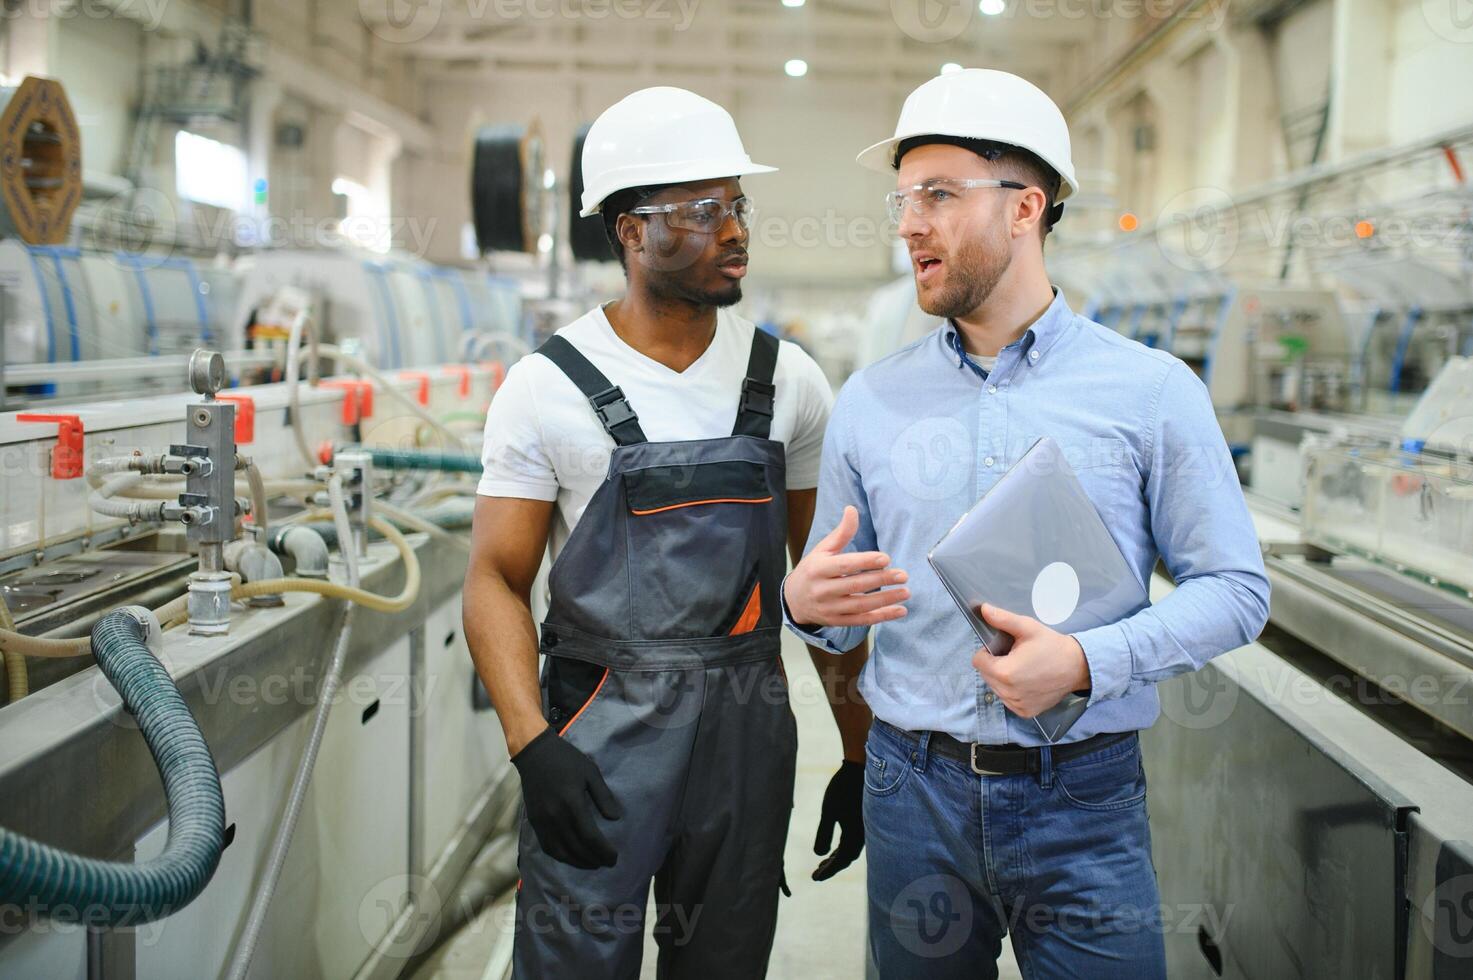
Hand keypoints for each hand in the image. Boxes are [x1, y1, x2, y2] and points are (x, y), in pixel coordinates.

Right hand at [511, 727, 623, 868]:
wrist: (535, 754)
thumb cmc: (566, 761)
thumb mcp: (591, 773)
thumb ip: (603, 796)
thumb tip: (615, 818)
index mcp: (572, 803)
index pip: (590, 837)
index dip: (603, 851)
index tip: (614, 857)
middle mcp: (556, 816)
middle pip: (577, 848)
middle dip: (594, 859)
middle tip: (608, 863)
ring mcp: (543, 821)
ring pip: (562, 851)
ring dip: (578, 862)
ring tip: (593, 864)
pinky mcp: (535, 822)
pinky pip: (548, 846)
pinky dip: (561, 856)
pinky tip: (571, 857)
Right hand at [785, 506, 908, 627]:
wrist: (793, 599)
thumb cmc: (813, 569)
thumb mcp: (823, 549)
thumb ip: (841, 533)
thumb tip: (852, 509)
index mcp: (818, 569)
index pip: (844, 565)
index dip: (866, 562)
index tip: (886, 558)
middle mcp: (822, 590)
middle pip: (855, 585)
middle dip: (881, 580)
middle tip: (903, 575)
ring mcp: (830, 608)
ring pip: (861, 605)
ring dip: (885, 599)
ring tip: (905, 592)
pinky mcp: (837, 621)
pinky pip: (862, 620)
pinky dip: (882, 617)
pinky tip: (900, 610)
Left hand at [812, 760, 864, 880]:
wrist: (860, 768)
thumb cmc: (843, 789)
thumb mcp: (829, 811)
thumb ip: (824, 833)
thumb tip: (819, 854)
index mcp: (855, 836)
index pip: (841, 861)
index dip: (828, 871)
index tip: (814, 878)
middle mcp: (864, 835)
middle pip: (846, 858)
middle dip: (831, 867)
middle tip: (816, 874)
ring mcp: (865, 828)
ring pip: (850, 850)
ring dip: (836, 857)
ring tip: (822, 863)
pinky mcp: (864, 820)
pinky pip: (853, 841)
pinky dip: (842, 847)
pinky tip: (833, 847)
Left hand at [971, 604, 1090, 717]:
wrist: (1078, 666)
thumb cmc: (1052, 646)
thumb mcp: (1027, 628)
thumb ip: (1002, 619)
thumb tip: (983, 609)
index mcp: (1004, 672)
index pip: (978, 662)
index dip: (987, 652)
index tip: (1003, 649)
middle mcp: (1008, 693)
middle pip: (985, 675)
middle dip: (995, 665)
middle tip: (1016, 657)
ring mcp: (1016, 705)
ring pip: (995, 688)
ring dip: (1002, 679)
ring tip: (1022, 669)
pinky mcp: (1025, 712)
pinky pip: (1008, 700)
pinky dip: (1013, 691)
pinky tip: (1027, 681)